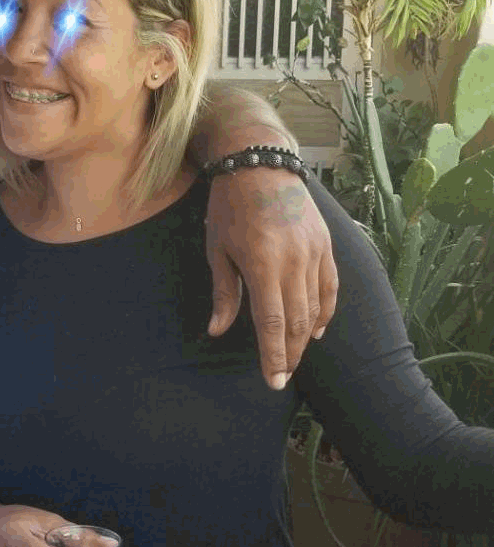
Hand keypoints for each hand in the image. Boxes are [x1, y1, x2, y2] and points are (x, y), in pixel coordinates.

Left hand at [205, 170, 337, 387]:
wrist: (261, 165)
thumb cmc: (230, 208)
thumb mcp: (218, 249)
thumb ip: (224, 293)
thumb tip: (217, 331)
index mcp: (262, 264)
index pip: (272, 323)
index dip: (273, 356)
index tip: (274, 381)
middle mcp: (293, 261)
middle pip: (298, 321)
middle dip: (290, 353)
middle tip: (283, 376)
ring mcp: (314, 253)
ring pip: (315, 307)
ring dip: (306, 337)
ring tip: (295, 356)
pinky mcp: (326, 245)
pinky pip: (330, 286)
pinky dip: (325, 311)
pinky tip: (317, 329)